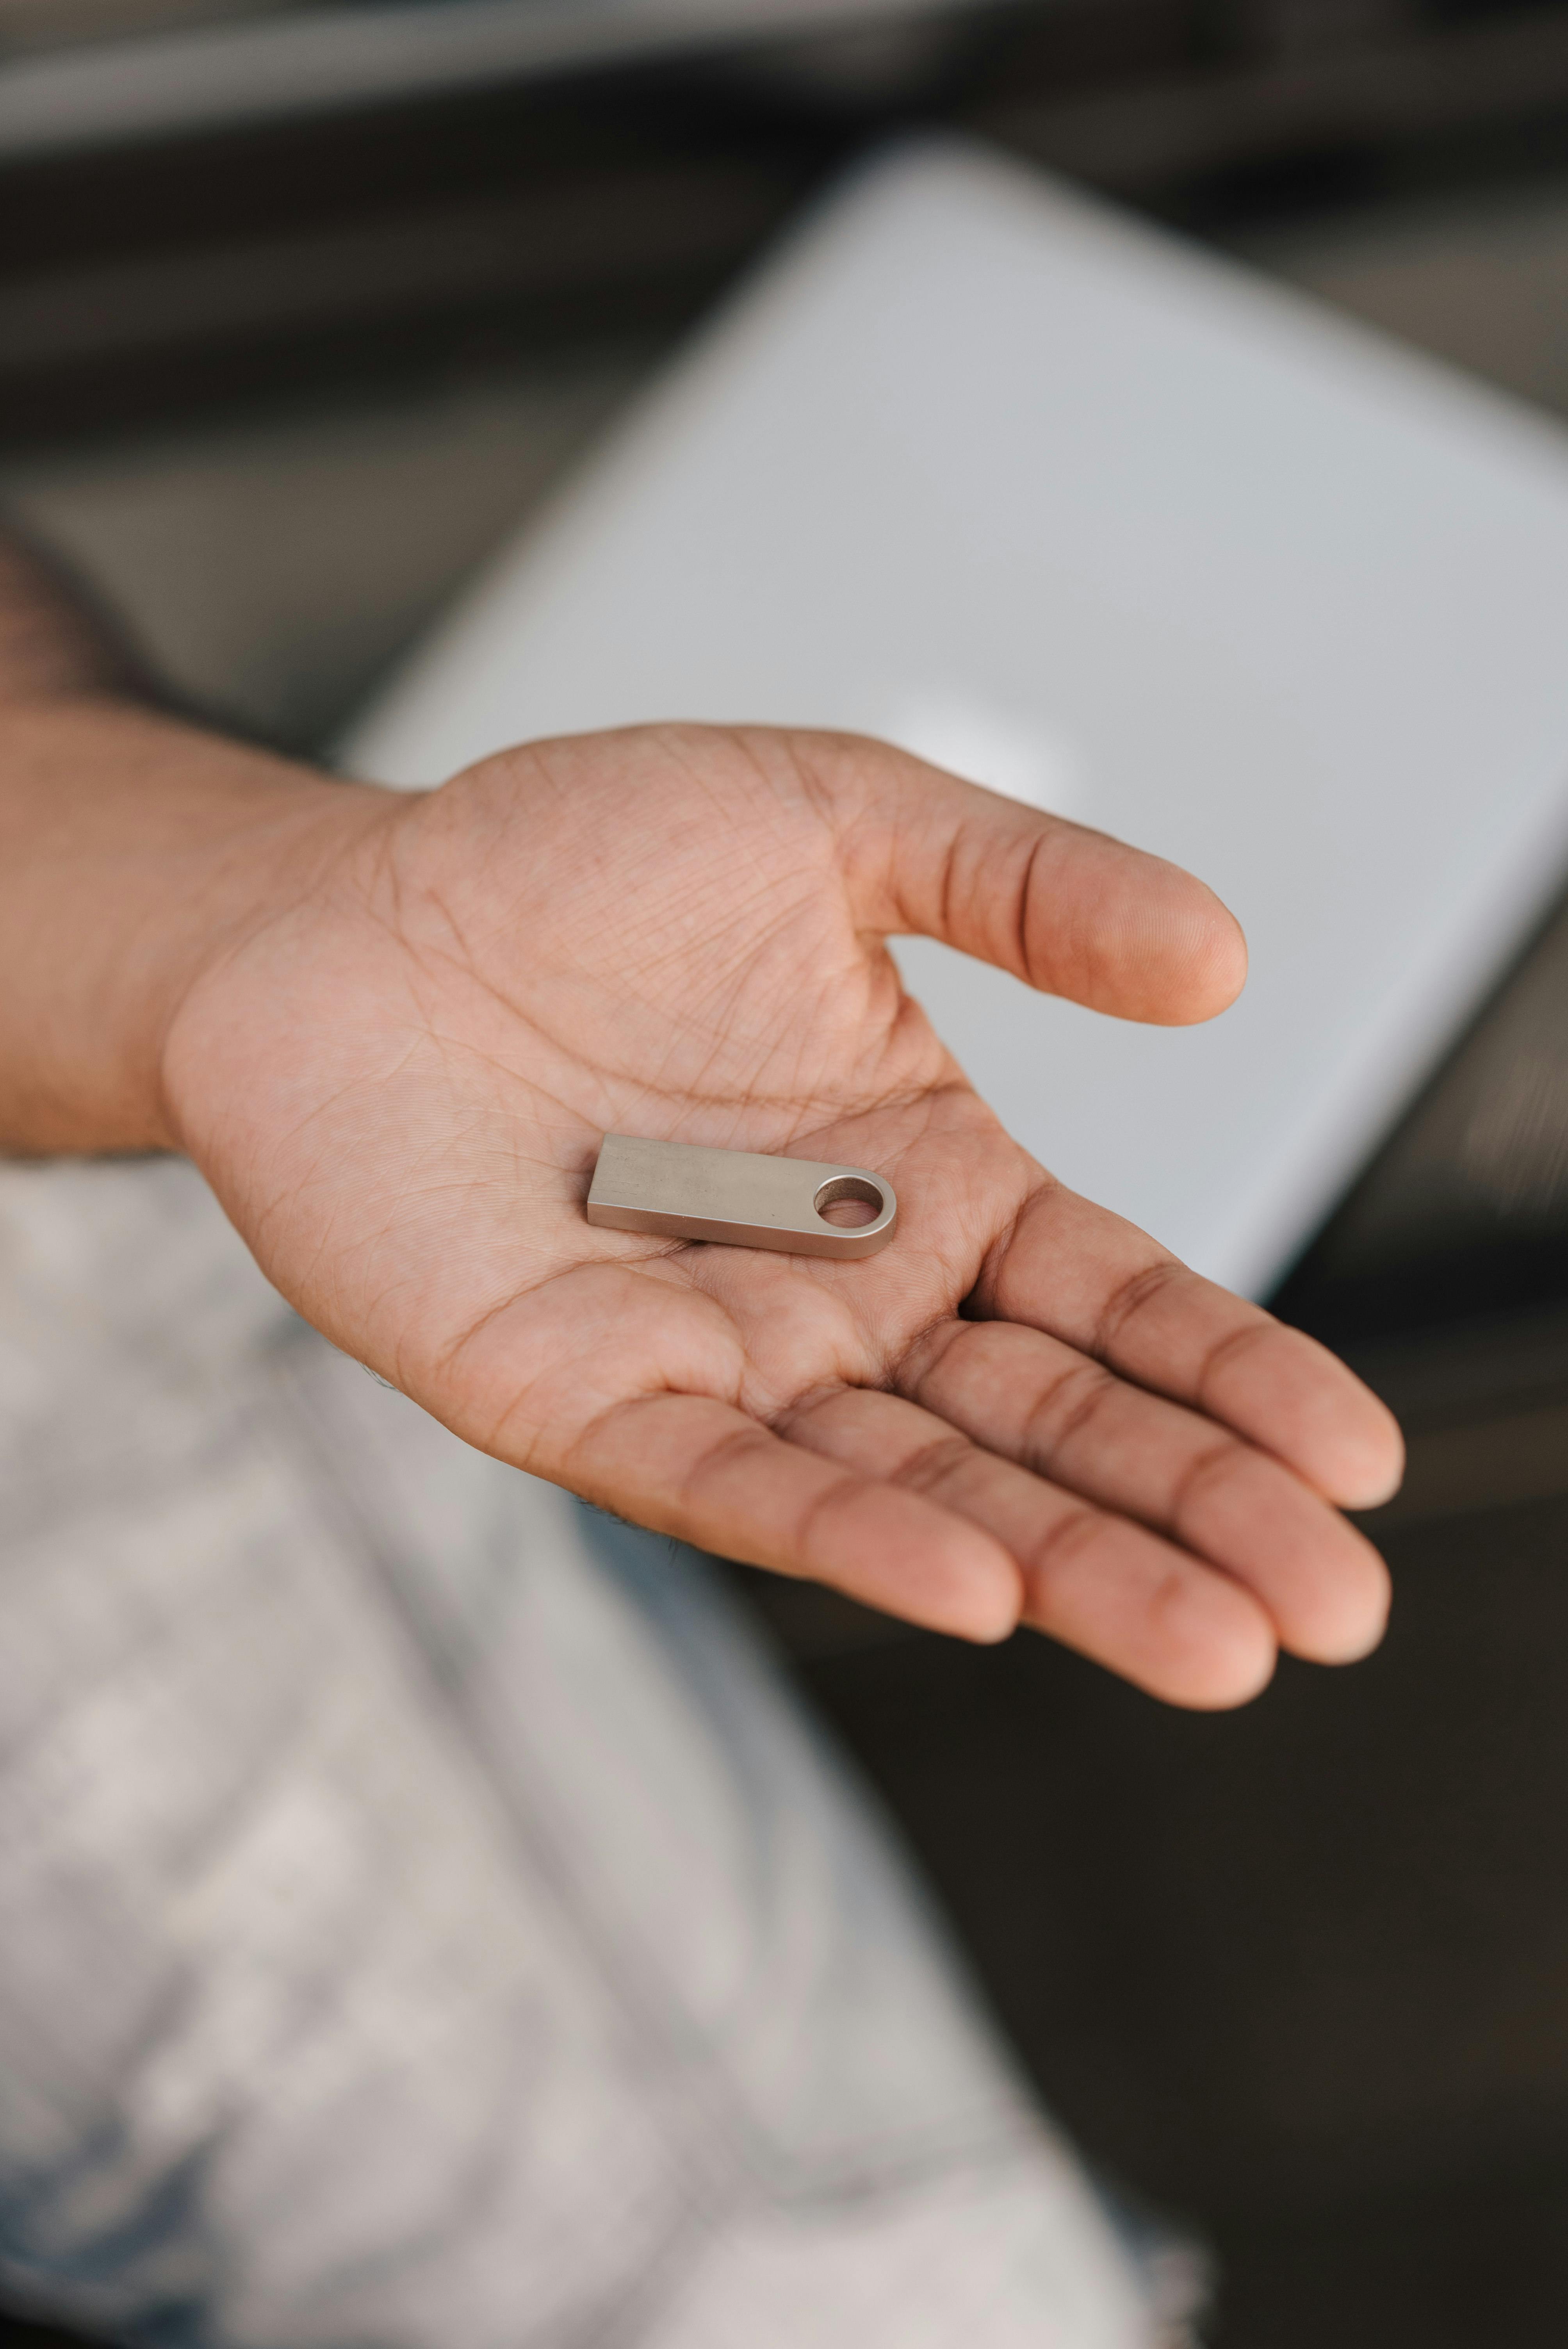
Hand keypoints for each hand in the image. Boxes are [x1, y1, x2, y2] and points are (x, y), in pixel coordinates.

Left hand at [163, 724, 1401, 1706]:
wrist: (341, 915)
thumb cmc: (567, 862)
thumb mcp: (834, 824)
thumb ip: (1025, 888)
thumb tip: (1221, 954)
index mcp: (929, 1179)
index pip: (1118, 1304)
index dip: (1239, 1379)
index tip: (1355, 1458)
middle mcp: (844, 1297)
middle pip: (1047, 1430)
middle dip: (1193, 1519)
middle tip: (1332, 1607)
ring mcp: (720, 1361)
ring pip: (920, 1491)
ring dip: (1068, 1569)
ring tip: (1210, 1643)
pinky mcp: (578, 1397)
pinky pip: (726, 1484)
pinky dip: (845, 1539)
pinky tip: (972, 1589)